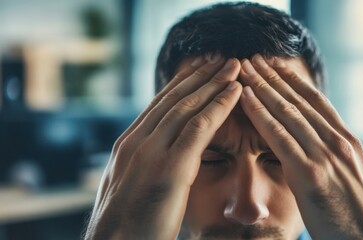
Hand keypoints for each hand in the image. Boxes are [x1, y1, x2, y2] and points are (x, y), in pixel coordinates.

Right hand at [84, 55, 242, 239]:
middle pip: (175, 98)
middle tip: (220, 57)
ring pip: (188, 106)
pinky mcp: (170, 167)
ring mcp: (152, 152)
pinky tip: (236, 92)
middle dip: (200, 75)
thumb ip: (144, 162)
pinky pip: (200, 127)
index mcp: (128, 144)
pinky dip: (220, 106)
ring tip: (234, 66)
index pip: (159, 104)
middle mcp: (138, 140)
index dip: (182, 84)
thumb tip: (160, 154)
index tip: (199, 68)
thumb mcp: (130, 184)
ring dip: (214, 83)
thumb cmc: (127, 224)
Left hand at [238, 54, 362, 238]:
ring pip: (287, 112)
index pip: (317, 102)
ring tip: (245, 69)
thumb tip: (328, 148)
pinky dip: (261, 114)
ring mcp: (325, 155)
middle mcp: (337, 141)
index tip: (277, 66)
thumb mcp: (357, 177)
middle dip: (274, 76)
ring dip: (263, 87)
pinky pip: (279, 137)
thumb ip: (340, 157)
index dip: (295, 81)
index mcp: (348, 141)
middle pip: (299, 100)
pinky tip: (246, 99)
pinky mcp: (310, 174)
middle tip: (254, 58)